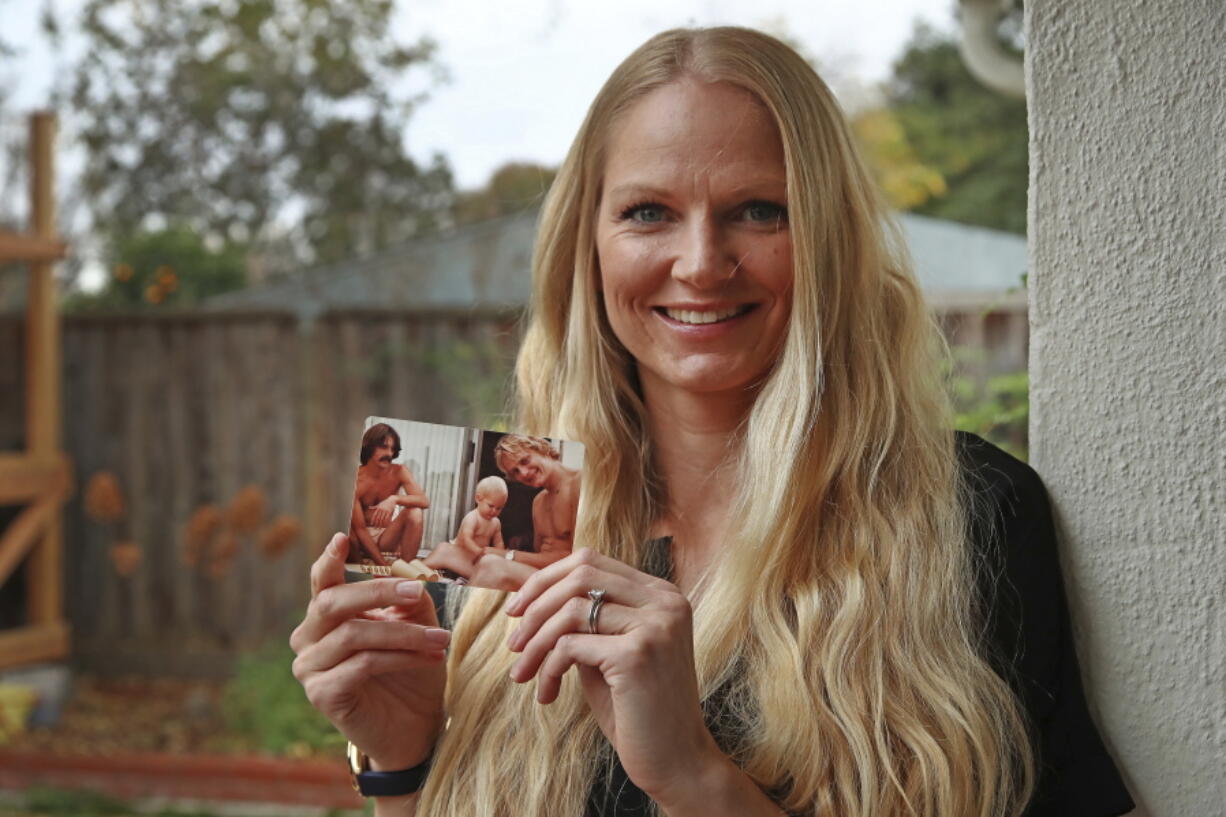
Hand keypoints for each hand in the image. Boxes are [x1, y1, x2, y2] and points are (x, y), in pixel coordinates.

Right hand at [290, 534, 447, 769]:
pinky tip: (429, 661)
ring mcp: (309, 668)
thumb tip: (411, 577)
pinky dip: (400, 658)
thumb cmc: (411, 672)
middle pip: (332, 602)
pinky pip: (362, 664)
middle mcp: (307, 639)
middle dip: (378, 592)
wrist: (413, 728)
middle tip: (417, 591)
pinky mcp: (322, 695)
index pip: (320, 582)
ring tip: (440, 640)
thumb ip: (409, 601)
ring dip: (404, 634)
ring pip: (354, 634)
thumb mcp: (416, 627)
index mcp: (325, 616)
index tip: (341, 537)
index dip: (328, 559)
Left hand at [370, 497, 396, 527]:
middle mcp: (381, 509)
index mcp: (378, 508)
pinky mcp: (389, 512)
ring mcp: (385, 511)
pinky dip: (385, 522)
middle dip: (376, 523)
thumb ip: (374, 507)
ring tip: (379, 528)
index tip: (372, 524)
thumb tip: (368, 507)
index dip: (373, 520)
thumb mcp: (379, 504)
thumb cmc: (385, 502)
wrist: (392, 500)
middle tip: (375, 528)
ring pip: (382, 519)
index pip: (374, 515)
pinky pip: (386, 518)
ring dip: (380, 524)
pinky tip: (384, 525)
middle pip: (378, 518)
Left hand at [503, 548, 720, 804]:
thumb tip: (529, 596)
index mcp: (661, 595)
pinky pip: (571, 646)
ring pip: (571, 610)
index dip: (545, 580)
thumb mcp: (608, 654)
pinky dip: (549, 668)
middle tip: (514, 643)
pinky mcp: (638, 654)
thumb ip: (584, 623)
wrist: (677, 763)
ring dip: (536, 643)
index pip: (591, 561)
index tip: (517, 611)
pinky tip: (547, 694)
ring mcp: (655, 625)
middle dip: (535, 605)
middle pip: (580, 575)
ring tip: (522, 673)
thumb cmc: (638, 712)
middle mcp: (664, 602)